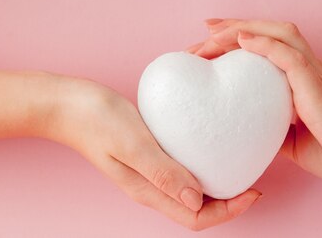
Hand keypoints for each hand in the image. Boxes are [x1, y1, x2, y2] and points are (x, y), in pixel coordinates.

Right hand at [45, 77, 260, 229]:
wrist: (67, 104)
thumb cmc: (95, 120)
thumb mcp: (131, 143)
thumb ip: (162, 171)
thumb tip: (197, 200)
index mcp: (148, 191)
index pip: (196, 217)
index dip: (229, 211)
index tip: (254, 190)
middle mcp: (152, 187)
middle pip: (198, 208)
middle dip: (230, 200)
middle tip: (254, 176)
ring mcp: (150, 171)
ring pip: (191, 189)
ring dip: (217, 181)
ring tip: (241, 160)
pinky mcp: (149, 154)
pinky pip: (182, 167)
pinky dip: (202, 161)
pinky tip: (213, 141)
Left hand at [186, 19, 321, 192]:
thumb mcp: (296, 141)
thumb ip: (273, 128)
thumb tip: (245, 128)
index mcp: (305, 80)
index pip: (270, 46)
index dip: (240, 37)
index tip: (208, 40)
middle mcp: (310, 70)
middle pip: (271, 32)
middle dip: (234, 27)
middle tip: (203, 31)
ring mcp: (317, 76)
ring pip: (281, 35)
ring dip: (244, 30)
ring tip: (213, 33)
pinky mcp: (321, 89)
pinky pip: (292, 58)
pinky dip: (266, 46)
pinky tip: (244, 41)